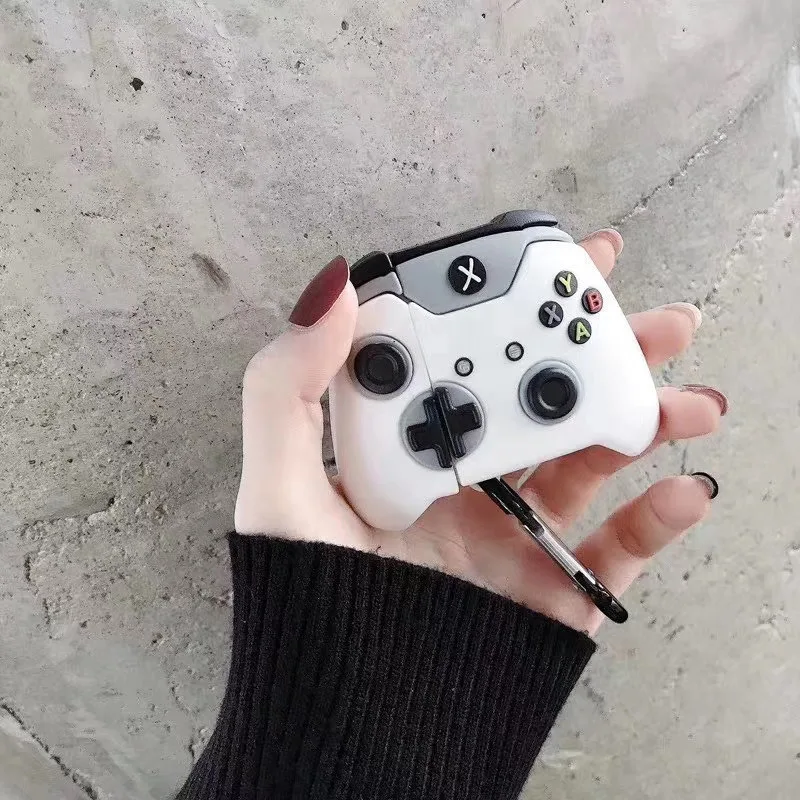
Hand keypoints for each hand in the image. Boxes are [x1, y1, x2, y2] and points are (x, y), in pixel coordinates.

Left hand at [235, 231, 725, 634]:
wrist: (353, 721)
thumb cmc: (307, 602)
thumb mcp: (279, 488)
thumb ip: (288, 388)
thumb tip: (331, 287)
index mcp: (412, 441)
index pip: (473, 357)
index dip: (521, 304)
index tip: (567, 262)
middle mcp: (469, 477)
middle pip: (547, 400)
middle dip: (608, 354)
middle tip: (657, 321)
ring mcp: (517, 532)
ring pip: (594, 462)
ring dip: (649, 425)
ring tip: (692, 402)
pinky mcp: (552, 588)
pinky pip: (617, 553)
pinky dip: (658, 521)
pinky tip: (685, 489)